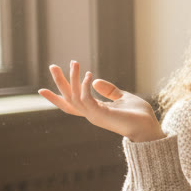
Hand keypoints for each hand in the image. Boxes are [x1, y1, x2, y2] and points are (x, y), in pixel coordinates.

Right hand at [38, 61, 164, 142]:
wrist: (149, 127)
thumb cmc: (139, 115)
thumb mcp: (123, 98)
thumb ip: (109, 91)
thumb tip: (95, 80)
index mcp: (94, 111)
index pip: (70, 104)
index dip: (56, 97)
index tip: (41, 89)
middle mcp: (91, 114)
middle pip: (68, 99)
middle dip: (59, 82)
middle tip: (52, 66)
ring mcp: (94, 116)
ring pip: (74, 97)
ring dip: (72, 79)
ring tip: (74, 63)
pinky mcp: (101, 115)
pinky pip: (86, 99)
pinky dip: (85, 86)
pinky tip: (90, 75)